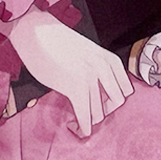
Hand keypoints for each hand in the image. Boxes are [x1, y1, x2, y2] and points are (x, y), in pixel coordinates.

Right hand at [8, 8, 132, 136]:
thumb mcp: (85, 51)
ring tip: (78, 121)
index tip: (103, 105)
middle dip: (104, 111)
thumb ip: (95, 68)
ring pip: (99, 112)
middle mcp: (102, 67)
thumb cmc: (56, 42)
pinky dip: (82, 126)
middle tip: (90, 113)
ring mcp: (90, 77)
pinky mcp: (75, 87)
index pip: (125, 89)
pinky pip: (84, 115)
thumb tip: (97, 93)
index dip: (114, 100)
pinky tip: (77, 128)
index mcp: (107, 58)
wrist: (36, 31)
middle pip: (115, 102)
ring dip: (89, 121)